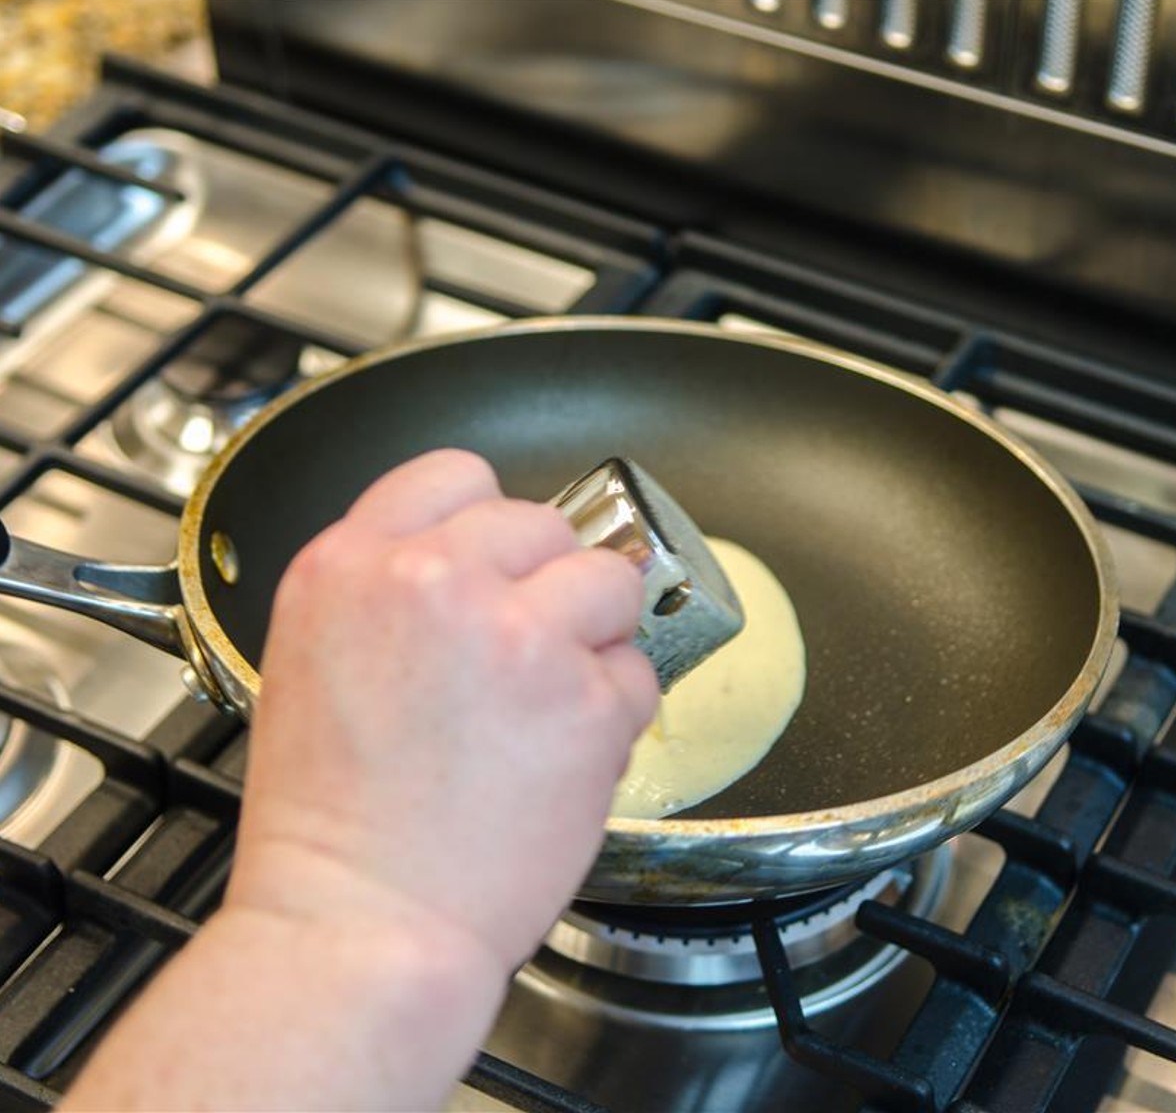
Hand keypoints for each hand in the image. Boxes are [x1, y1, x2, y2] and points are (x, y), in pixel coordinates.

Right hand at [226, 449, 658, 977]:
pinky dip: (617, 711)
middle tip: (524, 653)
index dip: (488, 520)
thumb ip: (388, 592)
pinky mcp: (588, 698)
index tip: (502, 554)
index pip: (454, 474)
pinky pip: (639, 671)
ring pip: (609, 580)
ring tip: (548, 705)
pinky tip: (563, 757)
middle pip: (543, 523)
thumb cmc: (333, 825)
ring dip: (595, 635)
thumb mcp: (313, 664)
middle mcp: (436, 581)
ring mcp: (520, 635)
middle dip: (546, 584)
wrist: (362, 924)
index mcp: (351, 566)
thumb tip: (475, 564)